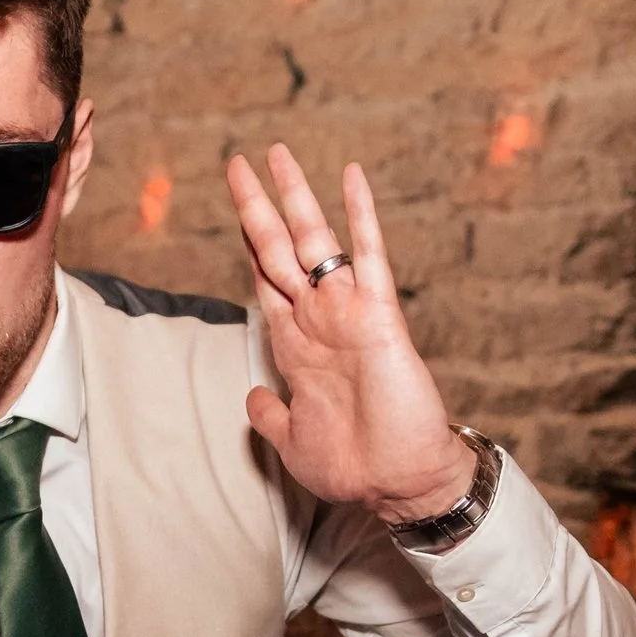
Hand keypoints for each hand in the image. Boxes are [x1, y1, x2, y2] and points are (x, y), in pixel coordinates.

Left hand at [225, 145, 471, 523]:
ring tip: (276, 153)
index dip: (248, 245)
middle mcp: (319, 322)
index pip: (265, 282)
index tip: (236, 209)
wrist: (399, 483)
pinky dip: (360, 215)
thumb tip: (251, 396)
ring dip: (296, 197)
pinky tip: (351, 176)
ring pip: (316, 242)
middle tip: (236, 163)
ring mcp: (348, 314)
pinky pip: (368, 256)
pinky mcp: (379, 316)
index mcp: (296, 348)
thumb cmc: (354, 467)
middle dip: (256, 207)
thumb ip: (270, 415)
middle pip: (278, 250)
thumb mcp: (292, 441)